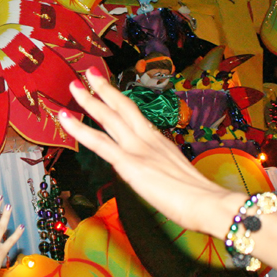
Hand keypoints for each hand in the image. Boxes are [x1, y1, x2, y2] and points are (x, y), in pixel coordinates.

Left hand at [57, 70, 244, 237]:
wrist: (210, 204)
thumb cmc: (202, 199)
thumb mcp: (180, 178)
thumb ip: (164, 172)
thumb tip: (157, 177)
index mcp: (160, 142)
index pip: (135, 116)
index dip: (119, 100)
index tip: (108, 89)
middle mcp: (148, 139)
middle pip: (122, 107)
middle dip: (103, 89)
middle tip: (88, 73)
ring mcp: (138, 149)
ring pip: (108, 118)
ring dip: (88, 101)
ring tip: (73, 87)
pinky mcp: (129, 164)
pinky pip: (99, 142)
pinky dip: (79, 128)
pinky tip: (65, 118)